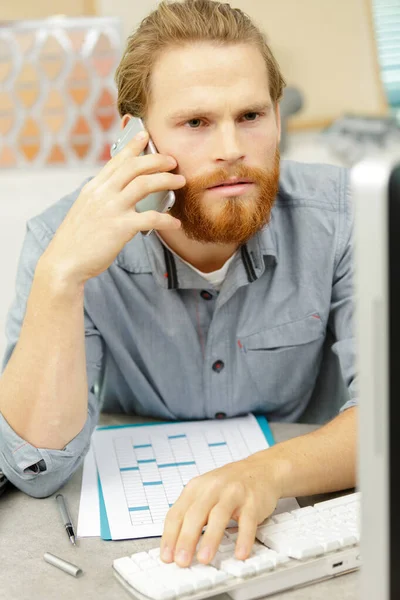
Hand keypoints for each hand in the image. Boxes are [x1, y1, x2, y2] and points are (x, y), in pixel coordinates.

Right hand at [41, 130, 185, 284]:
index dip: (132, 146)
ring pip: (144, 185)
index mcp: (93, 188)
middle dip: (157, 160)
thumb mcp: (85, 210)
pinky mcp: (120, 228)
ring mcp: (111, 209)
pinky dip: (166, 220)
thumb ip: (101, 198)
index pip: (116, 160)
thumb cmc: (76, 241)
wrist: (65, 262)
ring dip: (166, 180)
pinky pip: (151, 218)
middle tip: (172, 161)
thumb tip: (119, 193)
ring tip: (180, 182)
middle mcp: (102, 194)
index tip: (145, 135)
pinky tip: (174, 223)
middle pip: (134, 167)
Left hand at [160, 451, 281, 566]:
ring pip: (219, 516)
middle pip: (195, 514)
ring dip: (210, 539)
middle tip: (181, 561)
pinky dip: (243, 538)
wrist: (260, 469)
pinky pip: (247, 521)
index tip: (167, 556)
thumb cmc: (229, 485)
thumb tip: (176, 545)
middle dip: (186, 539)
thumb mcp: (204, 492)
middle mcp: (213, 488)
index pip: (177, 513)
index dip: (170, 536)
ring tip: (203, 559)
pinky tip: (240, 553)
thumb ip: (191, 514)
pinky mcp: (252, 501)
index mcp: (196, 488)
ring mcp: (233, 494)